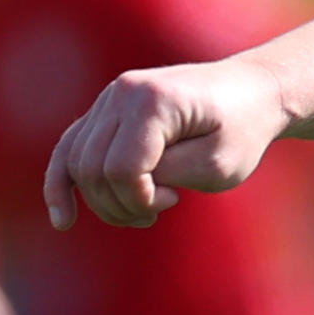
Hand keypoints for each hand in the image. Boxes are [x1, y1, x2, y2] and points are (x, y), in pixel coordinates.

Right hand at [47, 58, 288, 228]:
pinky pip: (69, 148)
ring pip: (78, 163)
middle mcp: (123, 93)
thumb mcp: (217, 164)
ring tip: (143, 211)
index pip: (121, 169)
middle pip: (92, 168)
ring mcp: (110, 98)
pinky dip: (62, 183)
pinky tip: (63, 221)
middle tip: (162, 208)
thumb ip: (168, 175)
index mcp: (153, 101)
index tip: (175, 199)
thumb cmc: (241, 131)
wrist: (251, 93)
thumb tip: (122, 183)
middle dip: (121, 204)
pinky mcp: (106, 110)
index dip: (141, 199)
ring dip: (102, 200)